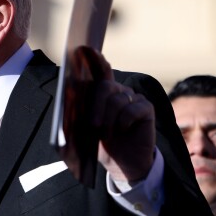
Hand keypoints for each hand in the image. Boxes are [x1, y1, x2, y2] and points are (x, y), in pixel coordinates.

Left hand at [87, 50, 155, 182]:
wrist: (122, 166)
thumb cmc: (103, 146)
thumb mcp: (87, 131)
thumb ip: (82, 113)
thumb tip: (70, 101)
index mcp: (102, 94)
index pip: (99, 72)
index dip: (95, 60)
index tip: (88, 50)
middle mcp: (118, 92)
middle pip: (104, 87)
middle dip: (95, 107)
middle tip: (92, 127)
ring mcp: (133, 98)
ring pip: (117, 100)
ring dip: (109, 121)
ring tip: (107, 135)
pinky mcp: (146, 108)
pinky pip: (132, 109)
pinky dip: (124, 122)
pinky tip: (124, 131)